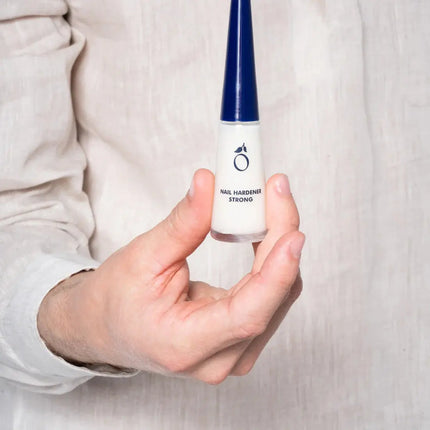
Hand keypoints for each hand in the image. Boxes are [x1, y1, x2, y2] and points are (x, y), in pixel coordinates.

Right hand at [38, 169, 303, 383]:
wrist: (110, 325)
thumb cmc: (118, 299)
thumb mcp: (143, 257)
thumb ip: (183, 224)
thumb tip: (209, 184)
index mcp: (185, 345)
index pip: (248, 314)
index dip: (276, 273)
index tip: (293, 231)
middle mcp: (219, 360)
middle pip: (272, 298)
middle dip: (281, 238)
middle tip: (276, 191)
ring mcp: (235, 354)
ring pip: (279, 297)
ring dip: (280, 245)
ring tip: (269, 203)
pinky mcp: (241, 339)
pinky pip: (271, 297)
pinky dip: (273, 260)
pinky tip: (267, 229)